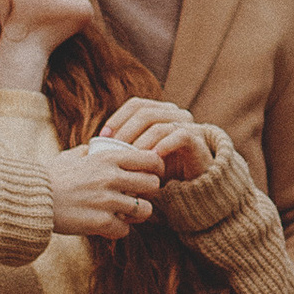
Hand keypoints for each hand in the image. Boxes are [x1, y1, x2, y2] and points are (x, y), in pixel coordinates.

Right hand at [44, 132, 176, 236]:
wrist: (31, 199)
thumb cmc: (49, 177)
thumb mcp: (70, 156)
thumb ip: (88, 151)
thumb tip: (94, 147)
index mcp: (108, 158)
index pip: (150, 159)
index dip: (156, 168)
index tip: (151, 174)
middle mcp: (111, 177)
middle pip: (153, 184)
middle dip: (149, 192)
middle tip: (138, 196)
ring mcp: (107, 201)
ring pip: (144, 210)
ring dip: (137, 214)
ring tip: (126, 214)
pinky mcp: (100, 222)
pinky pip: (124, 230)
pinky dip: (119, 230)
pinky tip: (109, 226)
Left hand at [97, 98, 211, 181]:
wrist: (196, 188)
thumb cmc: (164, 172)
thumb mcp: (140, 158)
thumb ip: (124, 147)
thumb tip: (94, 144)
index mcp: (161, 112)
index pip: (136, 104)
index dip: (117, 118)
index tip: (103, 138)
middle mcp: (175, 114)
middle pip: (145, 111)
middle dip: (126, 131)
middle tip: (114, 150)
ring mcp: (188, 125)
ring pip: (159, 124)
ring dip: (141, 141)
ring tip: (130, 158)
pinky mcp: (198, 140)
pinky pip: (179, 135)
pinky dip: (163, 145)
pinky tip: (153, 158)